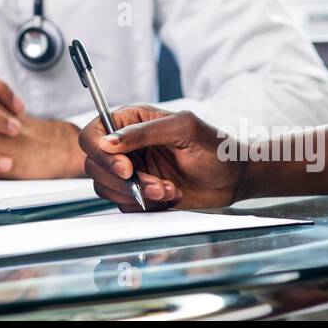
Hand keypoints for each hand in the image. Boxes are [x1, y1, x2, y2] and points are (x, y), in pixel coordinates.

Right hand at [78, 104, 242, 211]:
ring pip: (107, 187)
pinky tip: (170, 196)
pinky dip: (146, 206)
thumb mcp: (184, 129)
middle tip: (156, 184)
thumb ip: (144, 132)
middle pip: (94, 165)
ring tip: (169, 189)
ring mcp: (131, 171)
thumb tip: (108, 141)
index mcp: (131, 121)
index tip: (125, 168)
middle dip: (124, 180)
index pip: (93, 134)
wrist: (234, 179)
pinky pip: (124, 204)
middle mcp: (126, 145)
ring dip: (137, 194)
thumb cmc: (214, 147)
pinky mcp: (138, 193)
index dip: (101, 153)